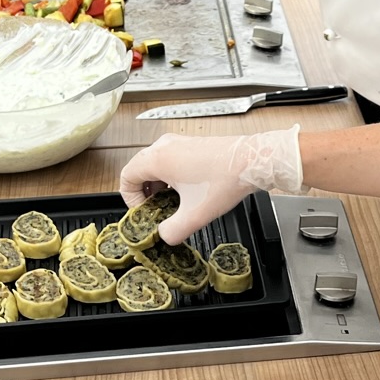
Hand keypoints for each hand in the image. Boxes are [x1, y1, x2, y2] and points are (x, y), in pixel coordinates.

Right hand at [119, 129, 303, 244]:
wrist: (252, 161)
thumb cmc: (224, 181)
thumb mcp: (194, 215)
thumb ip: (172, 231)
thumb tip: (164, 237)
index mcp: (157, 159)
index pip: (126, 176)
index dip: (130, 198)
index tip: (143, 213)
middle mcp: (164, 146)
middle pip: (140, 169)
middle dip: (145, 193)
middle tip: (156, 211)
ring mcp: (179, 142)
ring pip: (156, 163)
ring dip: (158, 184)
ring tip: (173, 203)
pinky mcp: (193, 144)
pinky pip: (171, 159)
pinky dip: (172, 176)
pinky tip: (188, 192)